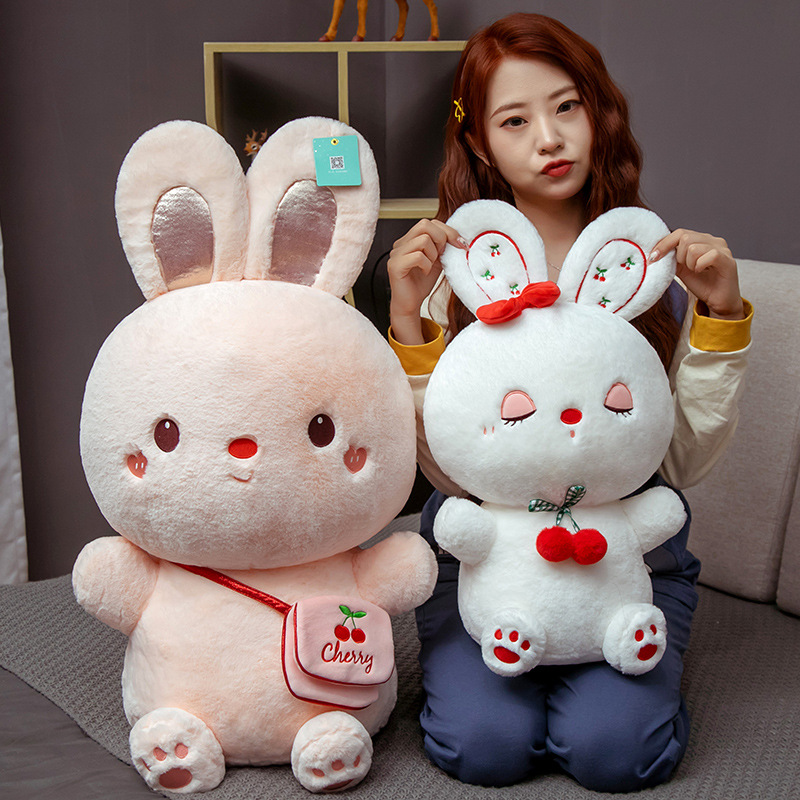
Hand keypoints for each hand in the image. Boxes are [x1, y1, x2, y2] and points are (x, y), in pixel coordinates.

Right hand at [387, 219, 466, 343]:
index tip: (460, 244)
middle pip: (425, 225)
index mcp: (410, 240)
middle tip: (441, 256)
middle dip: (441, 239)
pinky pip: (418, 256)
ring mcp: (396, 254)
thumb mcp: (437, 260)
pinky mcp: (395, 265)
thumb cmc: (420, 284)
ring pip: (423, 239)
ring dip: (433, 255)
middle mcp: (401, 244)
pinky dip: (427, 265)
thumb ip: (443, 246)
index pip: (430, 223)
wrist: (410, 304)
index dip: (448, 231)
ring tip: (429, 266)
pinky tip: (424, 273)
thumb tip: (458, 237)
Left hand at [650, 229, 743, 319]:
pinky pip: (709, 256)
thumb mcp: (681, 268)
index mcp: (701, 240)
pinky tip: (701, 272)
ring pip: (694, 248)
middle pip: (685, 237)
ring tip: (696, 271)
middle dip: (679, 256)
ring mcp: (722, 248)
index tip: (653, 257)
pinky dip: (700, 266)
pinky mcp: (728, 260)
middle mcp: (713, 240)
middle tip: (686, 268)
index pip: (679, 233)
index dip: (664, 244)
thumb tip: (655, 252)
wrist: (718, 301)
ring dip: (689, 263)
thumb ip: (672, 257)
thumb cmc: (702, 283)